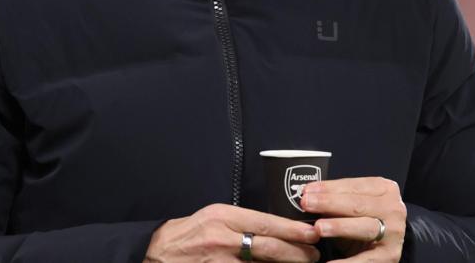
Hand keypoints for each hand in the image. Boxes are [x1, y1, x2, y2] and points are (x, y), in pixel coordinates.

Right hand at [144, 203, 320, 261]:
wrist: (160, 251)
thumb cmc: (193, 232)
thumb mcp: (217, 216)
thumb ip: (244, 221)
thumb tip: (278, 229)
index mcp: (224, 216)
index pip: (265, 222)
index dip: (292, 230)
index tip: (312, 233)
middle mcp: (222, 238)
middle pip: (268, 248)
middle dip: (296, 253)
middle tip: (314, 255)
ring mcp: (219, 262)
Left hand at [300, 178, 406, 261]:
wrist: (385, 244)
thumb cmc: (364, 220)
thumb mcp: (354, 205)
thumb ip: (336, 198)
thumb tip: (307, 194)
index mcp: (384, 190)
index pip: (354, 186)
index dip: (329, 188)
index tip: (307, 190)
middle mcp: (393, 209)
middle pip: (358, 205)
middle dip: (329, 203)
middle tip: (307, 204)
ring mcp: (393, 233)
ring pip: (364, 227)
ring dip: (339, 227)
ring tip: (319, 228)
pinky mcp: (390, 255)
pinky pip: (366, 259)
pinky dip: (347, 262)